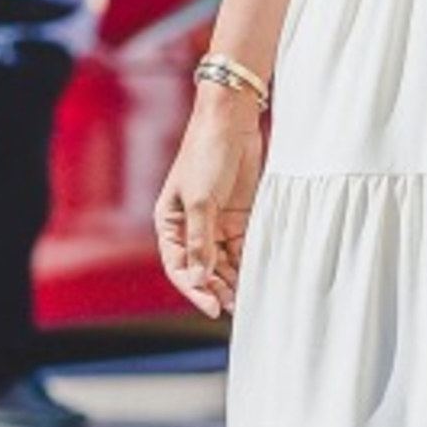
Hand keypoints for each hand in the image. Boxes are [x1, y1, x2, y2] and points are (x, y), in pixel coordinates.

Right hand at [154, 91, 264, 317]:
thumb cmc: (205, 153)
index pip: (178, 266)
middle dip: (216, 288)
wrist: (231, 119)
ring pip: (222, 260)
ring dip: (233, 278)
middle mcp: (190, 225)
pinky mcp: (237, 215)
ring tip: (248, 296)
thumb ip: (202, 242)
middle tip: (235, 306)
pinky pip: (240, 246)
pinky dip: (247, 261)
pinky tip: (257, 274)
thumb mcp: (201, 200)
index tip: (213, 307)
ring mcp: (215, 221)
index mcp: (170, 222)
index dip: (194, 289)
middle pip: (202, 267)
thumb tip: (200, 278)